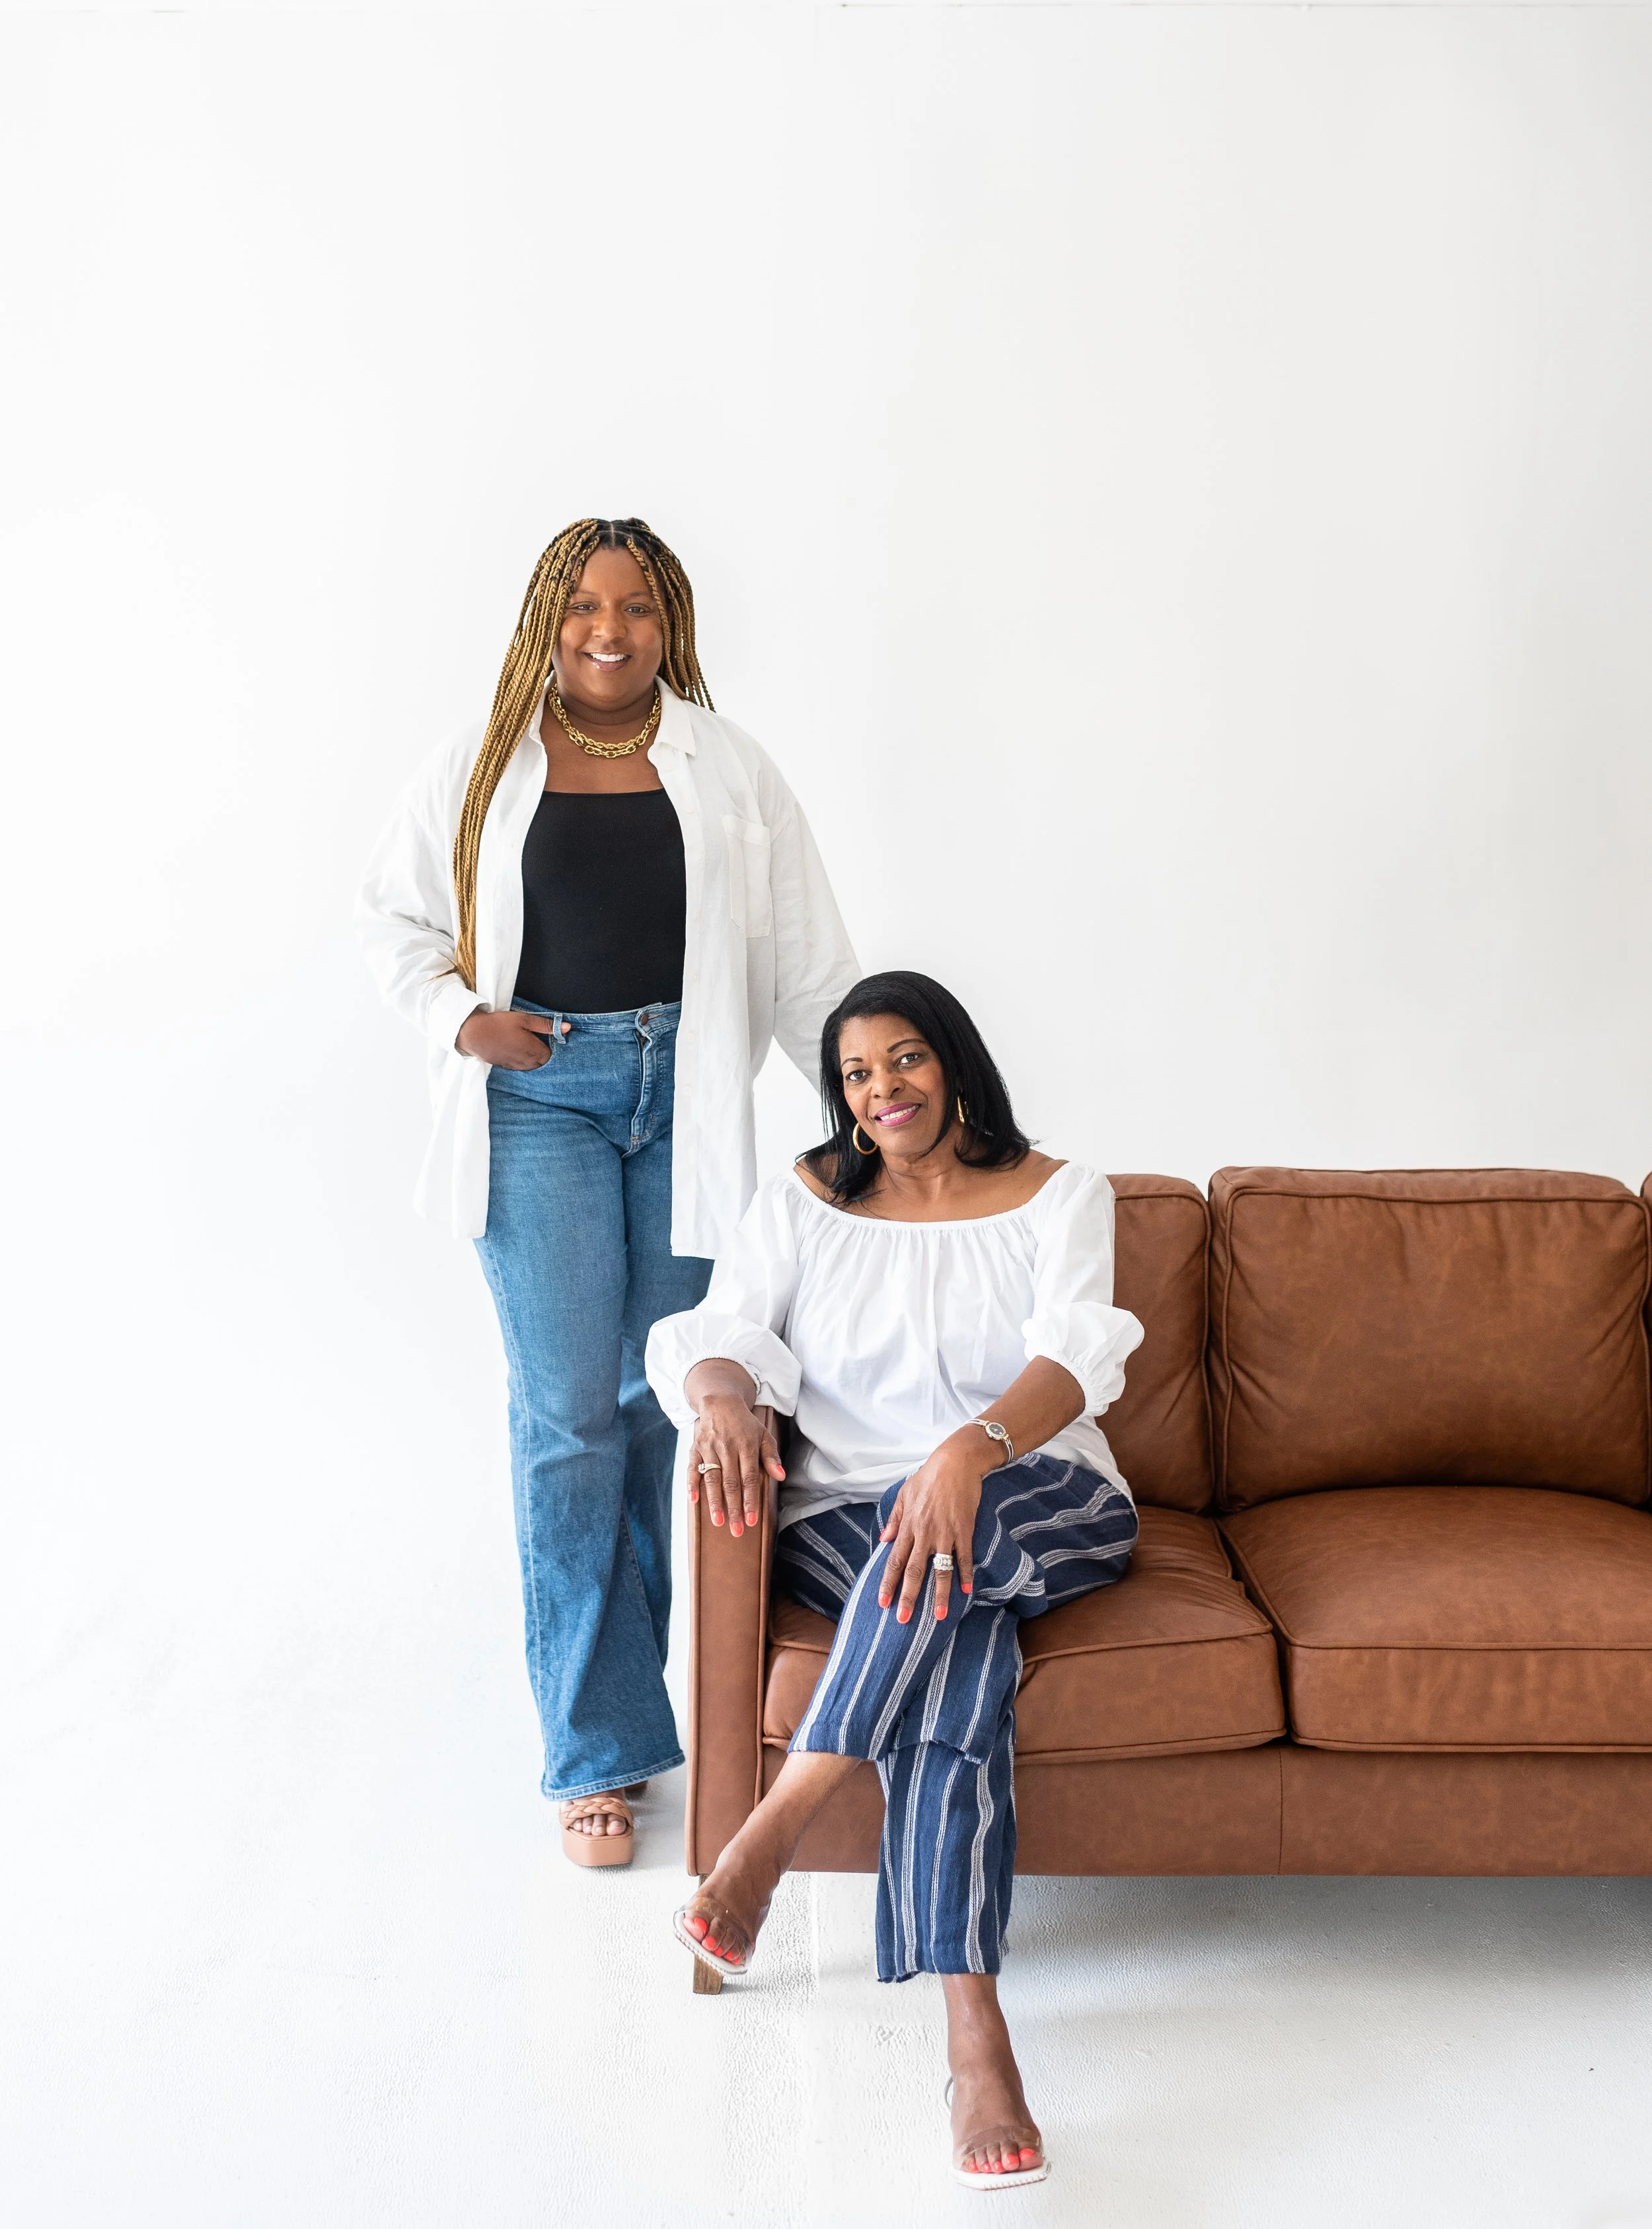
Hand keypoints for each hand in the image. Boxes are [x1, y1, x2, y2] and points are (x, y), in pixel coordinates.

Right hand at [456, 1008, 565, 1068]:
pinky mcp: (505, 1066)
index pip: (550, 1056)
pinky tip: (514, 1049)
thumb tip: (566, 1027)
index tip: (545, 1036)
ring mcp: (515, 1066)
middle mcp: (526, 1062)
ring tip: (525, 1044)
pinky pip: (519, 1067)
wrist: (473, 1033)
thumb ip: (546, 1024)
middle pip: (542, 1063)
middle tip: (535, 1039)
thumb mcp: (524, 1019)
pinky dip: (520, 1060)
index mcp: (533, 1051)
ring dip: (531, 1058)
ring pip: (531, 1066)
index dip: (549, 1046)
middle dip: (542, 1053)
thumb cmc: (499, 1024)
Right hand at [689, 1396, 784, 1539]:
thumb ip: (771, 1456)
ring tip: (718, 1522)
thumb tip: (780, 1476)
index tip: (752, 1519)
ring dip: (714, 1501)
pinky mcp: (695, 1447)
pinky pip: (692, 1467)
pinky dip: (691, 1483)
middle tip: (736, 1530)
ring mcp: (709, 1447)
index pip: (749, 1478)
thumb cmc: (745, 1424)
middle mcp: (727, 1447)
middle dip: (733, 1508)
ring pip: (712, 1478)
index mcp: (746, 1446)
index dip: (750, 1500)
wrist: (720, 1402)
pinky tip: (693, 1500)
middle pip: (731, 1482)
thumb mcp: (763, 1435)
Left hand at [878, 1431, 992, 1623]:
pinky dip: (966, 1575)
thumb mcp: (903, 1494)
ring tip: (939, 1617)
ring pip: (940, 1570)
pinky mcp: (964, 1530)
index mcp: (908, 1526)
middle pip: (914, 1571)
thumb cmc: (928, 1476)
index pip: (895, 1561)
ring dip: (940, 1595)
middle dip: (908, 1597)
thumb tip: (884, 1540)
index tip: (882, 1603)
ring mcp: (945, 1534)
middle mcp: (924, 1534)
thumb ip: (894, 1519)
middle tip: (903, 1620)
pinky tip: (966, 1591)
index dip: (888, 1583)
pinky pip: (965, 1557)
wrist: (955, 1462)